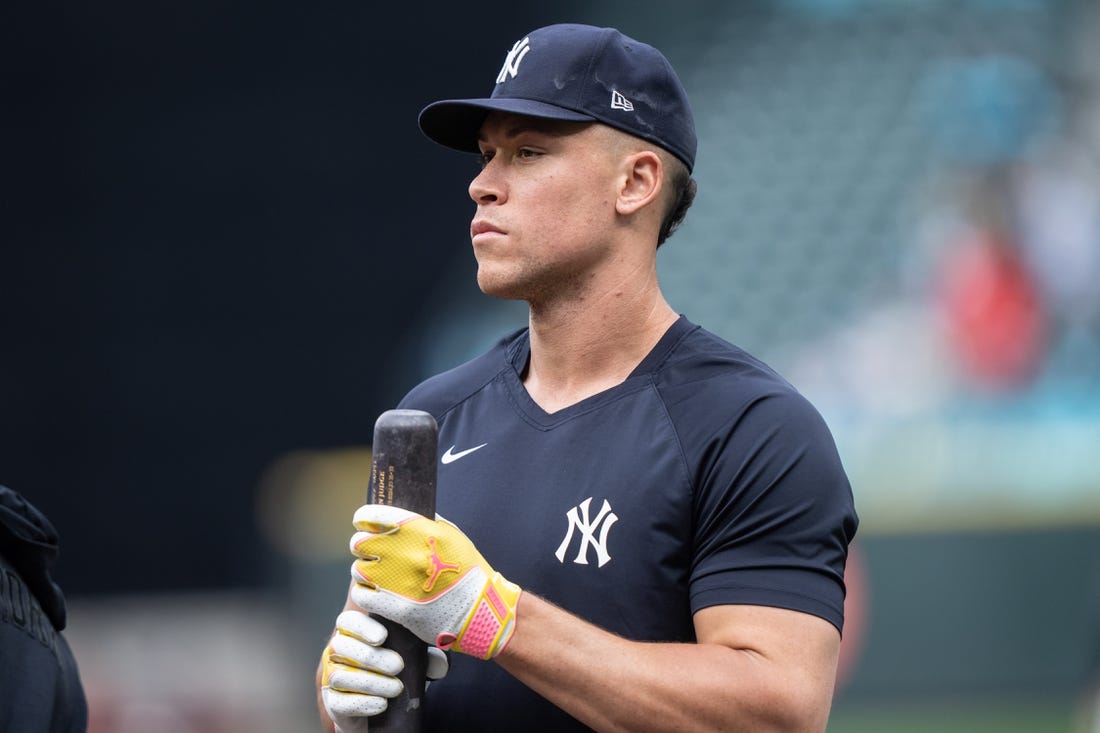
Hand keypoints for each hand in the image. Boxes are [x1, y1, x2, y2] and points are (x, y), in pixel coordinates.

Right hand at [321, 609, 448, 730]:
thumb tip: (441, 662)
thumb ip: (426, 655)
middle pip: (343, 646)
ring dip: (371, 681)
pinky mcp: (333, 703)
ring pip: (341, 675)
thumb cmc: (396, 673)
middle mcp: (338, 653)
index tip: (383, 636)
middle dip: (372, 656)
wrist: (384, 708)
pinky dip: (362, 703)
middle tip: (398, 666)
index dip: (363, 626)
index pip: (348, 621)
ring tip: (395, 688)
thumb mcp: (413, 659)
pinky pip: (340, 702)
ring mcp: (332, 677)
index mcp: (354, 634)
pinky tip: (381, 704)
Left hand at [348, 504, 521, 659]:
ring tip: (379, 575)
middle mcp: (404, 552)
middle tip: (371, 552)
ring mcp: (397, 581)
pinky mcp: (395, 608)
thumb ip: (425, 522)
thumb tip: (402, 515)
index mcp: (418, 530)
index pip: (372, 515)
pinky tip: (376, 592)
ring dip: (365, 571)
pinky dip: (366, 593)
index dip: (363, 518)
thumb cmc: (467, 569)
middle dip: (363, 546)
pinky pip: (362, 595)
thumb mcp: (452, 535)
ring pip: (358, 570)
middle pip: (358, 542)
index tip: (363, 523)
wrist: (479, 609)